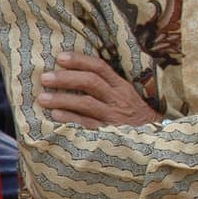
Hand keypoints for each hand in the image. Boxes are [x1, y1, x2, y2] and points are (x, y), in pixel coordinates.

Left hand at [38, 53, 161, 127]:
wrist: (155, 141)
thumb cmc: (134, 115)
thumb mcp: (126, 96)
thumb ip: (106, 85)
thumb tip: (75, 73)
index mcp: (122, 87)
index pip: (100, 67)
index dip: (79, 60)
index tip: (59, 57)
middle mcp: (118, 99)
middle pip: (90, 82)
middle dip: (65, 78)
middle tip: (44, 77)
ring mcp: (113, 117)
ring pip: (86, 103)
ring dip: (62, 99)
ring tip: (42, 98)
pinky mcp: (109, 135)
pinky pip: (87, 125)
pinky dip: (70, 119)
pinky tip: (55, 116)